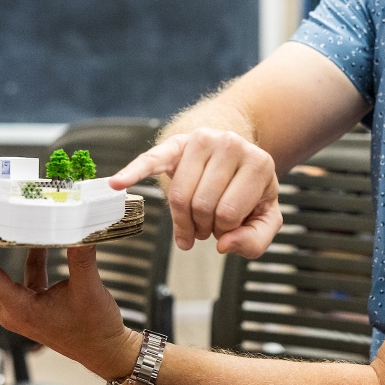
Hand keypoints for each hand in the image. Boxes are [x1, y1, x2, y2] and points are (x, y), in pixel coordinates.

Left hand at [0, 242, 141, 379]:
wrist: (107, 351)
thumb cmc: (96, 328)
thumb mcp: (89, 288)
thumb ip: (81, 256)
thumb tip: (79, 226)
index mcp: (19, 309)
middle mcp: (11, 311)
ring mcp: (19, 310)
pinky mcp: (32, 306)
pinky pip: (17, 279)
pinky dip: (21, 259)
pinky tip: (32, 240)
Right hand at [109, 128, 282, 257]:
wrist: (236, 156)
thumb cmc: (249, 192)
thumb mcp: (266, 217)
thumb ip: (255, 240)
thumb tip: (224, 245)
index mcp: (259, 164)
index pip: (229, 213)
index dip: (224, 230)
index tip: (226, 228)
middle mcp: (232, 145)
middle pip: (201, 205)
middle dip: (201, 225)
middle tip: (206, 227)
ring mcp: (203, 140)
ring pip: (179, 195)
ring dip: (182, 219)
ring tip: (192, 221)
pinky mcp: (176, 143)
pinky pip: (152, 160)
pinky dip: (133, 172)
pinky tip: (118, 183)